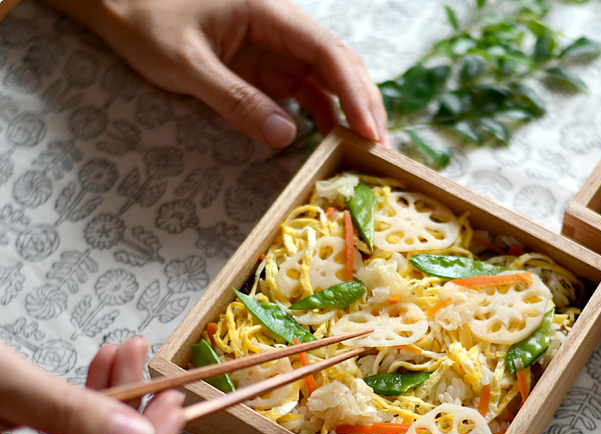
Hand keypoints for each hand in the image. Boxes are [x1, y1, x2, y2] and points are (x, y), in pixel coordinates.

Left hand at [45, 0, 389, 147]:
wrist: (120, 5)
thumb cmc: (147, 21)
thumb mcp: (187, 64)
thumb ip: (236, 99)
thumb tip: (287, 136)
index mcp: (270, 13)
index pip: (327, 52)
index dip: (355, 92)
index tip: (371, 131)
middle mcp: (282, 30)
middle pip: (339, 65)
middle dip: (364, 105)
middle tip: (380, 150)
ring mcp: (276, 50)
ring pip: (328, 81)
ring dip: (349, 114)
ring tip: (364, 152)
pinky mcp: (267, 68)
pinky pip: (304, 93)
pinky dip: (322, 118)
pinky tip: (330, 142)